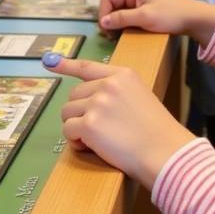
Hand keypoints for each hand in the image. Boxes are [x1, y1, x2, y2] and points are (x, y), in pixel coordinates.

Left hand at [43, 55, 193, 187]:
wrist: (165, 151)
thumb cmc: (157, 131)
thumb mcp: (140, 98)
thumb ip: (116, 93)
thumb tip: (88, 100)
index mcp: (123, 75)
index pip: (88, 67)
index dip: (66, 65)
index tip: (49, 62)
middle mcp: (108, 84)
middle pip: (73, 95)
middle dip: (80, 112)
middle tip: (98, 129)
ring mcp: (97, 103)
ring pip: (67, 113)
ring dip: (76, 128)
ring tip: (98, 139)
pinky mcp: (89, 124)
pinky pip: (68, 130)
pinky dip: (76, 142)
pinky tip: (94, 147)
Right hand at [98, 0, 214, 45]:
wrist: (194, 18)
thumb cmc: (171, 15)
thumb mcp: (144, 17)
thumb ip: (122, 18)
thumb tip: (102, 22)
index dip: (102, 14)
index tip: (105, 30)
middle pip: (111, 3)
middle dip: (108, 19)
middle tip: (110, 36)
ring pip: (118, 9)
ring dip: (115, 22)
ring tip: (116, 35)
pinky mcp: (144, 6)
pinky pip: (127, 13)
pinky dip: (123, 22)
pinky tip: (125, 32)